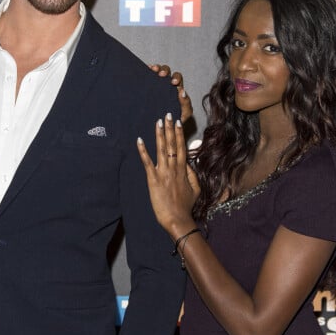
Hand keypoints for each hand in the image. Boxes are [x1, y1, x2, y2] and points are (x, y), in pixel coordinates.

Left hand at [137, 112, 199, 236]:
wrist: (177, 220)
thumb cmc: (186, 206)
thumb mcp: (196, 189)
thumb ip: (192, 175)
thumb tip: (189, 163)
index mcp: (184, 171)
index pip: (181, 148)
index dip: (179, 134)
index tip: (177, 122)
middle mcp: (174, 169)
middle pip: (172, 145)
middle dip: (170, 129)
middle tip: (167, 114)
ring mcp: (163, 173)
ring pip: (162, 150)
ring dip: (160, 135)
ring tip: (158, 122)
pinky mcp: (153, 180)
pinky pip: (147, 163)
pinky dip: (143, 151)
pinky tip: (140, 140)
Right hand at [149, 64, 192, 123]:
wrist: (162, 126)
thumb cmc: (174, 119)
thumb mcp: (184, 113)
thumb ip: (187, 104)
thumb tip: (182, 92)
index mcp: (176, 89)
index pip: (177, 78)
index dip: (176, 77)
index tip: (173, 83)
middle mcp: (166, 84)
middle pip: (167, 72)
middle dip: (165, 71)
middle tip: (162, 75)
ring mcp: (156, 84)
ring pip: (157, 71)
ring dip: (157, 68)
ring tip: (153, 69)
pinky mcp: (147, 86)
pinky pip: (147, 74)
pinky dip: (147, 69)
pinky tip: (146, 69)